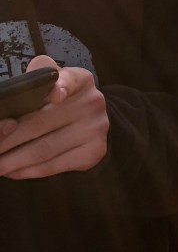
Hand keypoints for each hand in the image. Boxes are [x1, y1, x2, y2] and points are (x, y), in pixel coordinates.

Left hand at [0, 55, 108, 178]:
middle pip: (41, 123)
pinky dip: (27, 171)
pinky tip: (12, 171)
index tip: (54, 96)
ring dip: (13, 160)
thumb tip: (7, 120)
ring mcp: (95, 129)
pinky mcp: (93, 152)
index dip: (61, 87)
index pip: (70, 80)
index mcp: (80, 80)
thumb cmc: (59, 101)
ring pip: (44, 149)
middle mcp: (92, 103)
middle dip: (8, 139)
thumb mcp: (52, 83)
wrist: (90, 122)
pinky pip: (53, 165)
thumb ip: (33, 82)